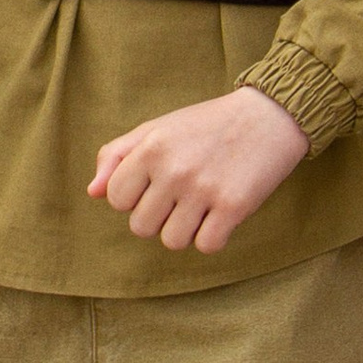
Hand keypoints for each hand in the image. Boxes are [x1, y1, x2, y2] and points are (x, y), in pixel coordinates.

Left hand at [87, 86, 309, 252]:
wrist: (269, 115)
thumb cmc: (206, 125)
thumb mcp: (157, 129)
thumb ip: (117, 156)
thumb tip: (93, 192)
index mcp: (151, 147)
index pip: (116, 199)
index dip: (135, 197)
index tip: (156, 184)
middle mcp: (174, 169)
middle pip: (141, 227)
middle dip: (158, 217)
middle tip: (182, 195)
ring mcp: (204, 189)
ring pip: (172, 241)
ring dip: (185, 230)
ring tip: (201, 205)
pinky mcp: (234, 205)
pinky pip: (207, 246)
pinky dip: (213, 237)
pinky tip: (221, 215)